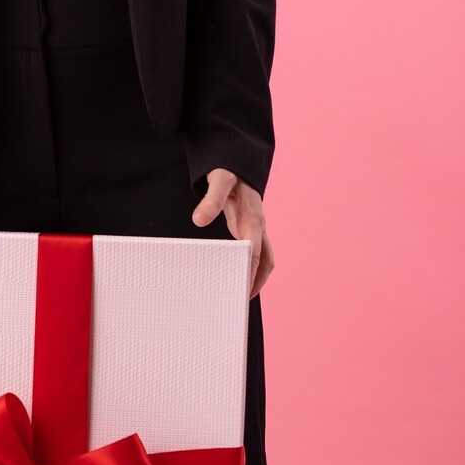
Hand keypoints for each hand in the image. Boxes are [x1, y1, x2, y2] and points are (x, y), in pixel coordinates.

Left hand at [192, 167, 273, 299]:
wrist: (239, 162)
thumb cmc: (229, 171)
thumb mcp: (219, 181)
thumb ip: (210, 199)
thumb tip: (199, 220)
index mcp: (253, 218)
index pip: (255, 250)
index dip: (250, 270)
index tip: (242, 288)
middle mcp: (258, 226)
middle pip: (266, 260)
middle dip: (257, 281)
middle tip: (242, 301)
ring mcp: (255, 229)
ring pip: (264, 259)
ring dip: (256, 278)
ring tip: (241, 298)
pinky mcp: (248, 229)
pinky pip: (254, 254)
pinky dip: (250, 269)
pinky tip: (235, 279)